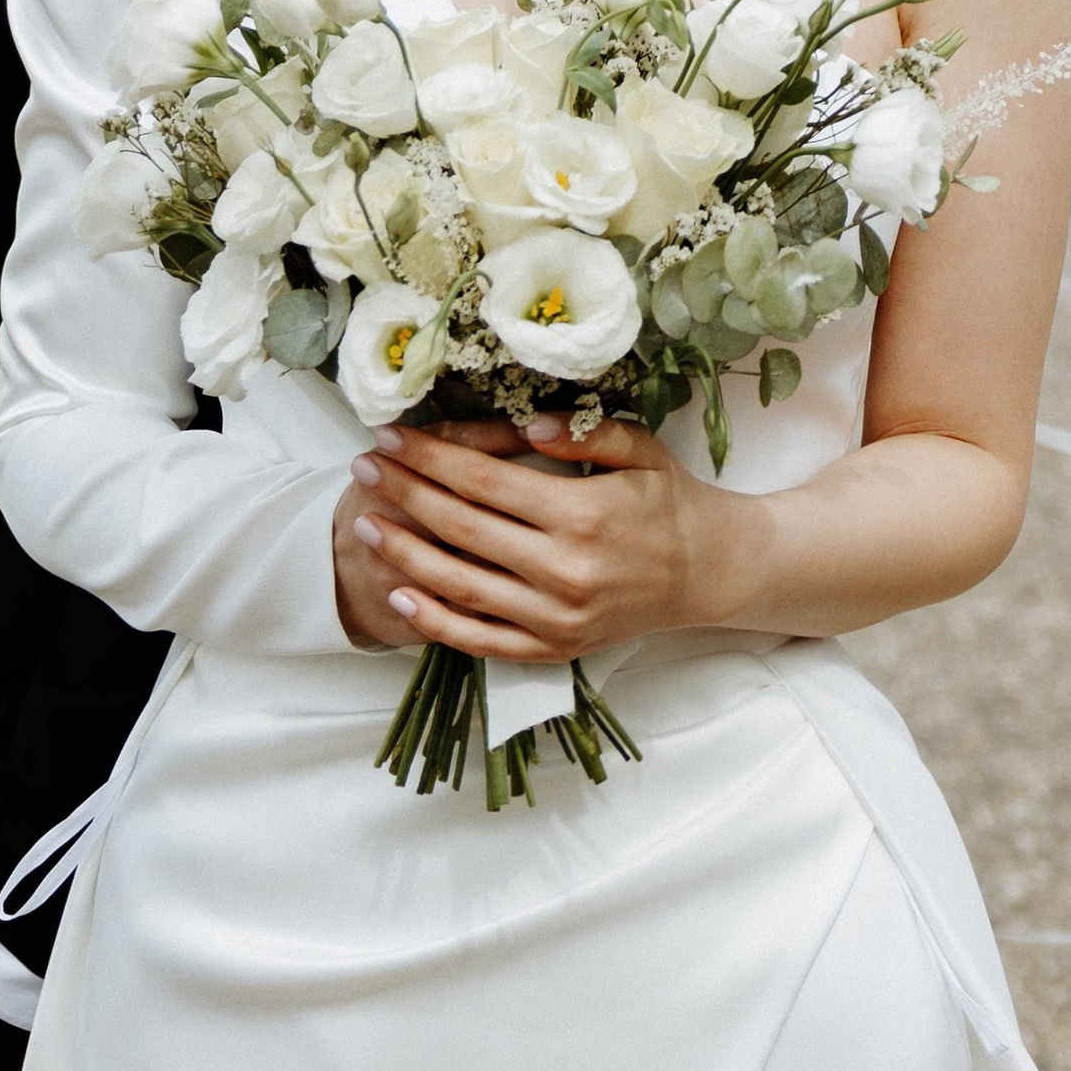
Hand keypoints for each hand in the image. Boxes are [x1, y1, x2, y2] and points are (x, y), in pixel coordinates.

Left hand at [331, 409, 745, 662]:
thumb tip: (523, 422)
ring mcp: (557, 617)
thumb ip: (582, 432)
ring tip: (364, 524)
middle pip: (460, 528)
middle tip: (364, 466)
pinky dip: (434, 622)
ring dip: (404, 553)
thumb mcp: (638, 450)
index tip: (390, 435)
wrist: (706, 573)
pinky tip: (399, 595)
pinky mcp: (554, 648)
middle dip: (403, 493)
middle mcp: (565, 570)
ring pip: (460, 586)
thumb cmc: (667, 502)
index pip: (483, 481)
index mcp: (582, 514)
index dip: (429, 457)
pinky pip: (482, 641)